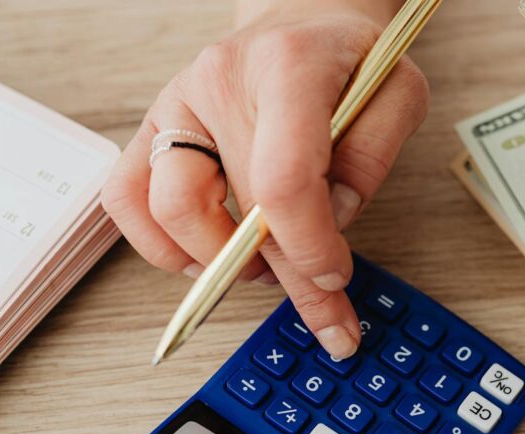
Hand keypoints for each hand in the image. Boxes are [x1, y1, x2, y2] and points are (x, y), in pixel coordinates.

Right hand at [102, 1, 428, 357]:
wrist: (303, 23)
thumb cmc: (349, 61)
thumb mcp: (397, 93)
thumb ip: (374, 156)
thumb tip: (332, 221)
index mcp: (287, 67)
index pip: (283, 177)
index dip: (309, 246)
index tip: (334, 277)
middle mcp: (219, 81)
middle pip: (238, 208)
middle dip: (287, 277)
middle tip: (325, 313)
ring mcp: (177, 104)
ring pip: (169, 210)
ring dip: (219, 262)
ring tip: (265, 267)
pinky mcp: (154, 128)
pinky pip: (126, 198)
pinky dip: (160, 245)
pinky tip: (206, 256)